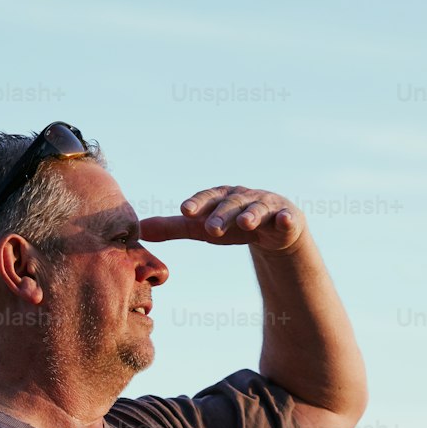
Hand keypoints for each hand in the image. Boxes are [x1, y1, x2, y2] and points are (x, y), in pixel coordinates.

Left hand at [140, 187, 304, 252]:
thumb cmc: (231, 224)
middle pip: (230, 205)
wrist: (272, 229)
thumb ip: (174, 228)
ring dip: (251, 215)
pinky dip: (285, 218)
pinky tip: (284, 221)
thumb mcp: (202, 227)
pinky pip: (286, 218)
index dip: (197, 204)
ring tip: (245, 223)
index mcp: (220, 197)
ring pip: (257, 209)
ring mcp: (265, 206)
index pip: (206, 198)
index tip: (184, 211)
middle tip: (210, 228)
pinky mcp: (286, 218)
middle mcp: (242, 197)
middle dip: (221, 215)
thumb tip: (140, 230)